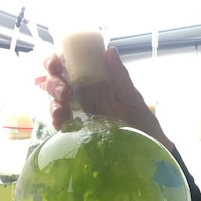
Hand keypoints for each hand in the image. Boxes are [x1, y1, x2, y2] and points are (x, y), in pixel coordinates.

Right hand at [44, 47, 173, 150]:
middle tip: (65, 93)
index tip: (56, 65)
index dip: (54, 59)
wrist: (147, 150)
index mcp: (95, 79)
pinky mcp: (76, 130)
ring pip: (54, 100)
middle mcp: (83, 92)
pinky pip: (59, 122)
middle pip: (55, 80)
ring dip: (53, 102)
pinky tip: (61, 124)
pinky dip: (56, 121)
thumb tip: (110, 50)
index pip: (68, 62)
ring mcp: (78, 111)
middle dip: (53, 83)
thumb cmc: (142, 122)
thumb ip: (120, 76)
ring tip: (63, 111)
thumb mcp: (132, 99)